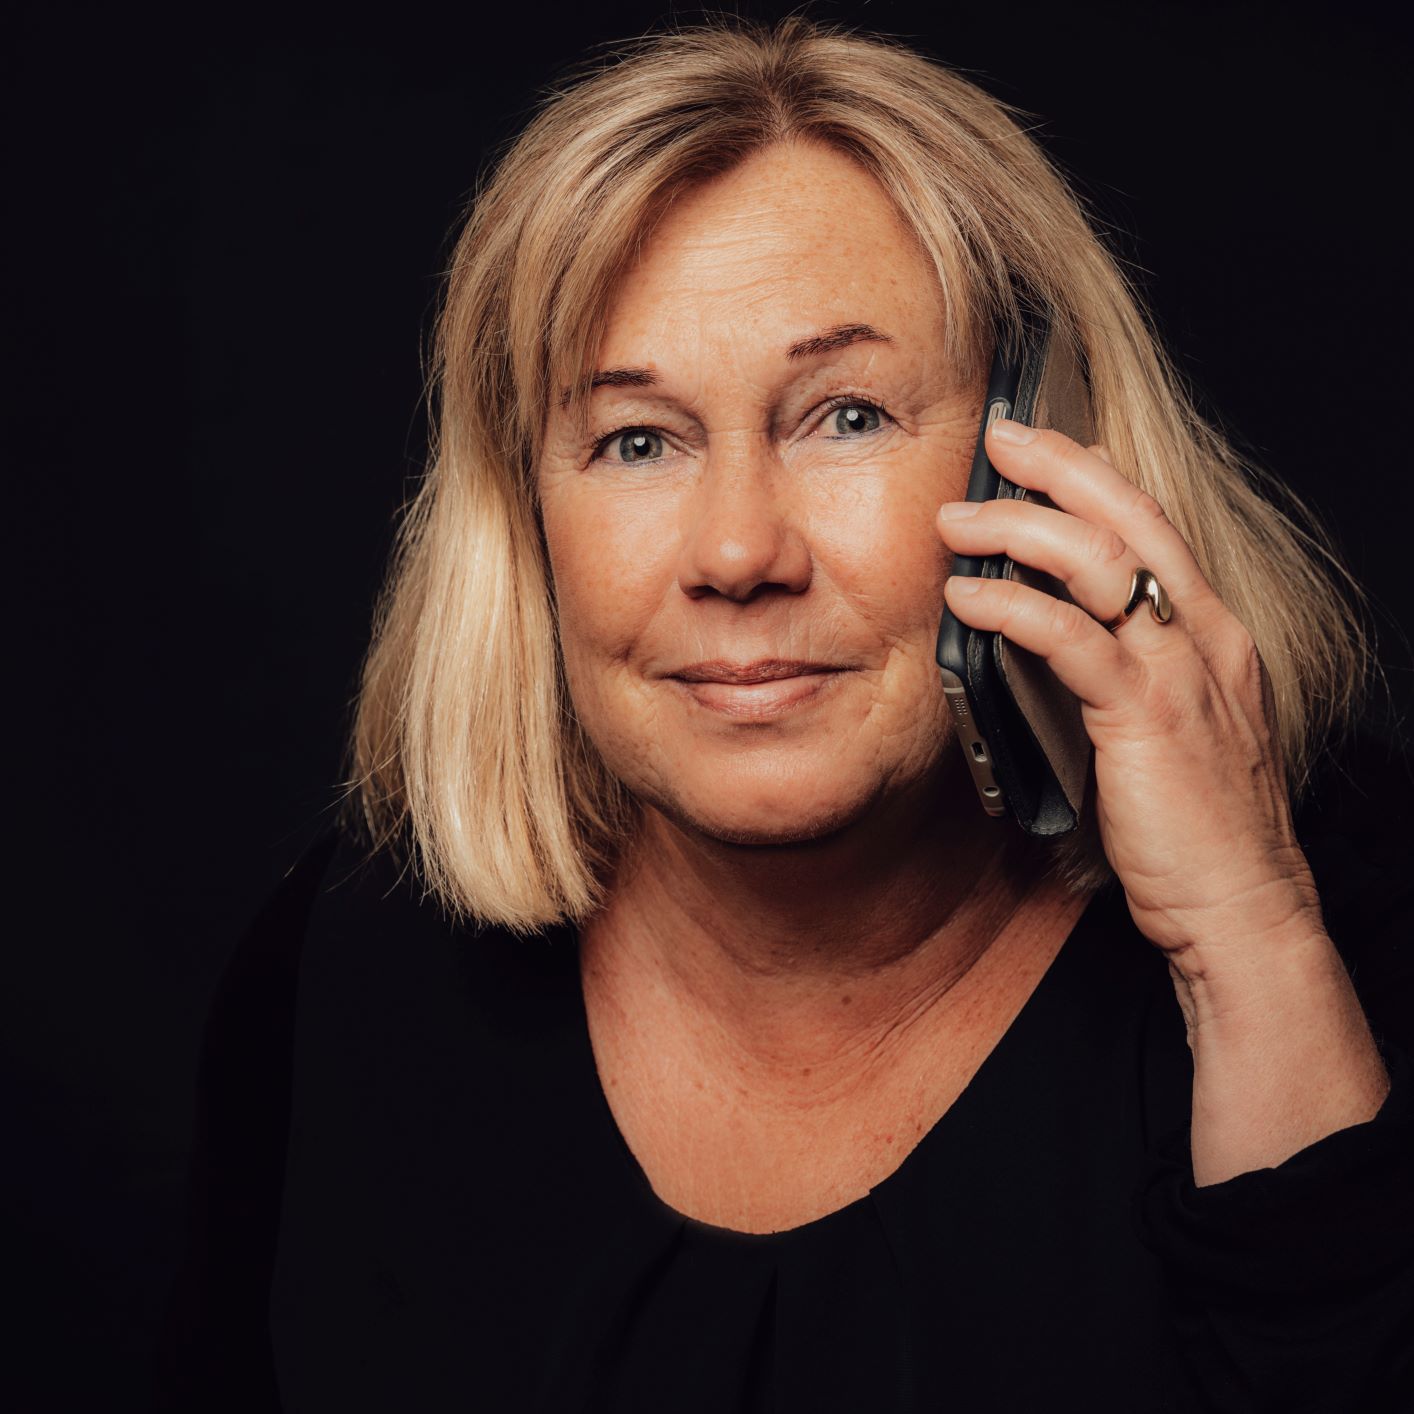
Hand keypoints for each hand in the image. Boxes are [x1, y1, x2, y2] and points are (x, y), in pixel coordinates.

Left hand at [936, 419, 1323, 972]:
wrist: (1239, 905)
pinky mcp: (1147, 716)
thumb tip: (1045, 633)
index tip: (1040, 446)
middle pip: (1130, 519)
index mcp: (1210, 634)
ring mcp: (1180, 673)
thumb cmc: (1193, 825)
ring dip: (1019, 529)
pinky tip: (968, 599)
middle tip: (1000, 437)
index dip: (1094, 476)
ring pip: (1100, 564)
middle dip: (1061, 466)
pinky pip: (1071, 640)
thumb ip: (1118, 672)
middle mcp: (1203, 637)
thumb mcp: (1162, 727)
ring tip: (958, 521)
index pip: (1152, 527)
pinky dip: (1013, 608)